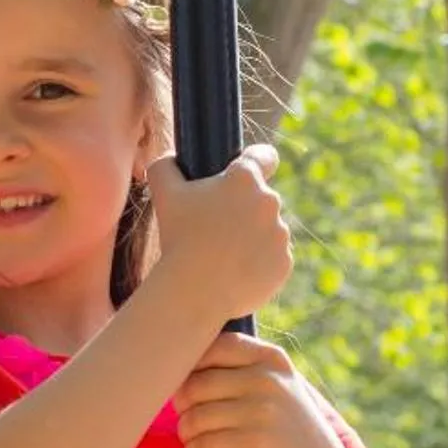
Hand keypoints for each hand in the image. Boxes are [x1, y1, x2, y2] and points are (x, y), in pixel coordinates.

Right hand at [147, 144, 292, 326]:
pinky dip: (258, 263)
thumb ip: (165, 165)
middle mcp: (270, 202)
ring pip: (268, 229)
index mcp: (245, 179)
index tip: (250, 168)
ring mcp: (280, 234)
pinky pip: (273, 258)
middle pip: (261, 199)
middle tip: (216, 229)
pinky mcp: (283, 263)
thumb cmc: (178, 239)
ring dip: (252, 236)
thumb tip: (171, 159)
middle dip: (243, 209)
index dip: (257, 159)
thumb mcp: (164, 193)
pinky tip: (235, 272)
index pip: (264, 156)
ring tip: (223, 255)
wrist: (194, 292)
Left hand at [171, 333, 347, 447]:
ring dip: (186, 432)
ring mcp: (262, 412)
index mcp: (271, 358)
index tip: (192, 389)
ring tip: (193, 440)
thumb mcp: (276, 385)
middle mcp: (268, 380)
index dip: (191, 368)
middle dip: (183, 406)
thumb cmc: (285, 426)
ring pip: (195, 416)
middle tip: (188, 419)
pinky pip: (203, 444)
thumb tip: (178, 361)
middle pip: (195, 385)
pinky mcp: (255, 445)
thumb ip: (239, 366)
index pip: (214, 347)